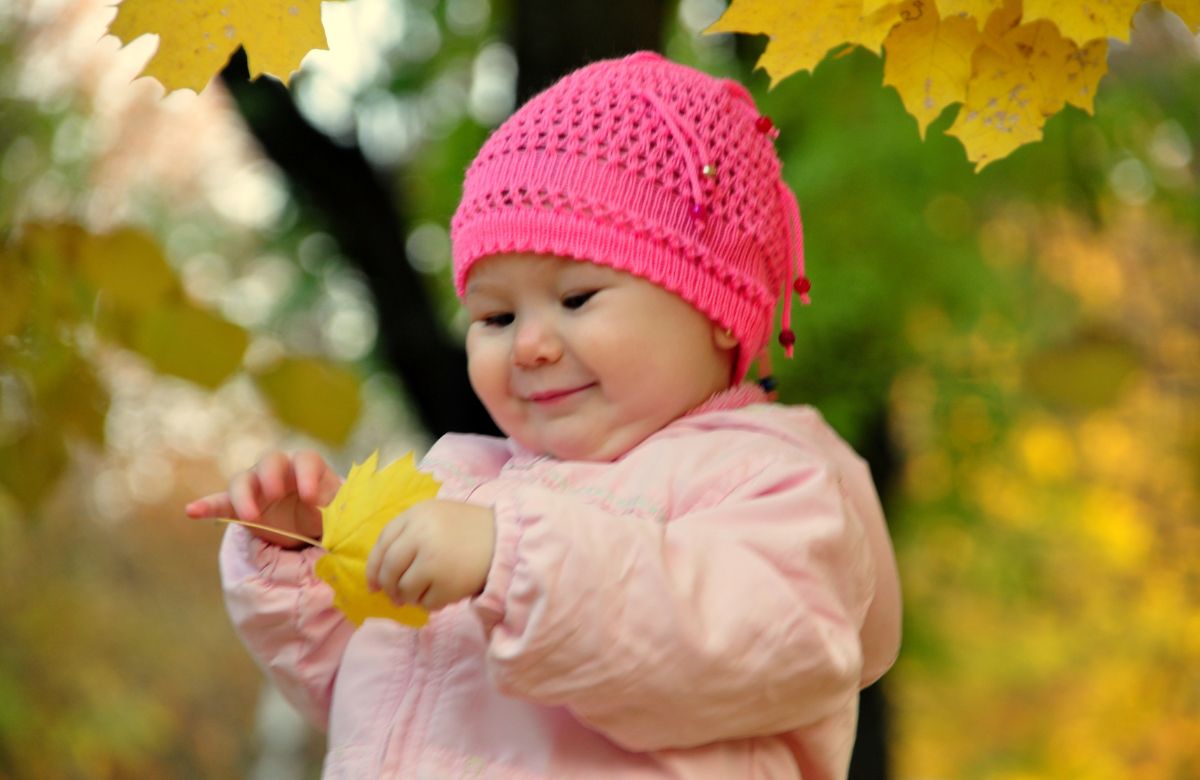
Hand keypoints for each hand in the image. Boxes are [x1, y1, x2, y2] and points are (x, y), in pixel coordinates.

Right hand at [185, 450, 341, 548]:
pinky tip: (192, 511)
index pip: (306, 460)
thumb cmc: (328, 513)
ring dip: (244, 496)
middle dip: (271, 475)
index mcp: (309, 468)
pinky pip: (220, 502)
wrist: (309, 529)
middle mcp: (280, 471)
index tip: (311, 497)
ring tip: (250, 516)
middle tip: (275, 494)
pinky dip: (207, 506)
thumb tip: (350, 516)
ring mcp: (257, 487)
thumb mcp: (339, 511)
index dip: (308, 475)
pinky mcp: (240, 506)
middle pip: (271, 461)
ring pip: (243, 480)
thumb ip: (342, 509)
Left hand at [364, 500, 495, 610]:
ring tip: (426, 592)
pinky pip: (426, 603)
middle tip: (395, 597)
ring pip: (404, 590)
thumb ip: (408, 535)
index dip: (373, 568)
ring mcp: (432, 561)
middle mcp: (420, 535)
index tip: (373, 584)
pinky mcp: (446, 583)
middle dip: (389, 587)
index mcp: (416, 515)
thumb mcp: (435, 517)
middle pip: (388, 570)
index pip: (382, 544)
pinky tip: (445, 592)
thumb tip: (379, 575)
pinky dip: (431, 603)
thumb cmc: (468, 529)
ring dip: (410, 597)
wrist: (506, 539)